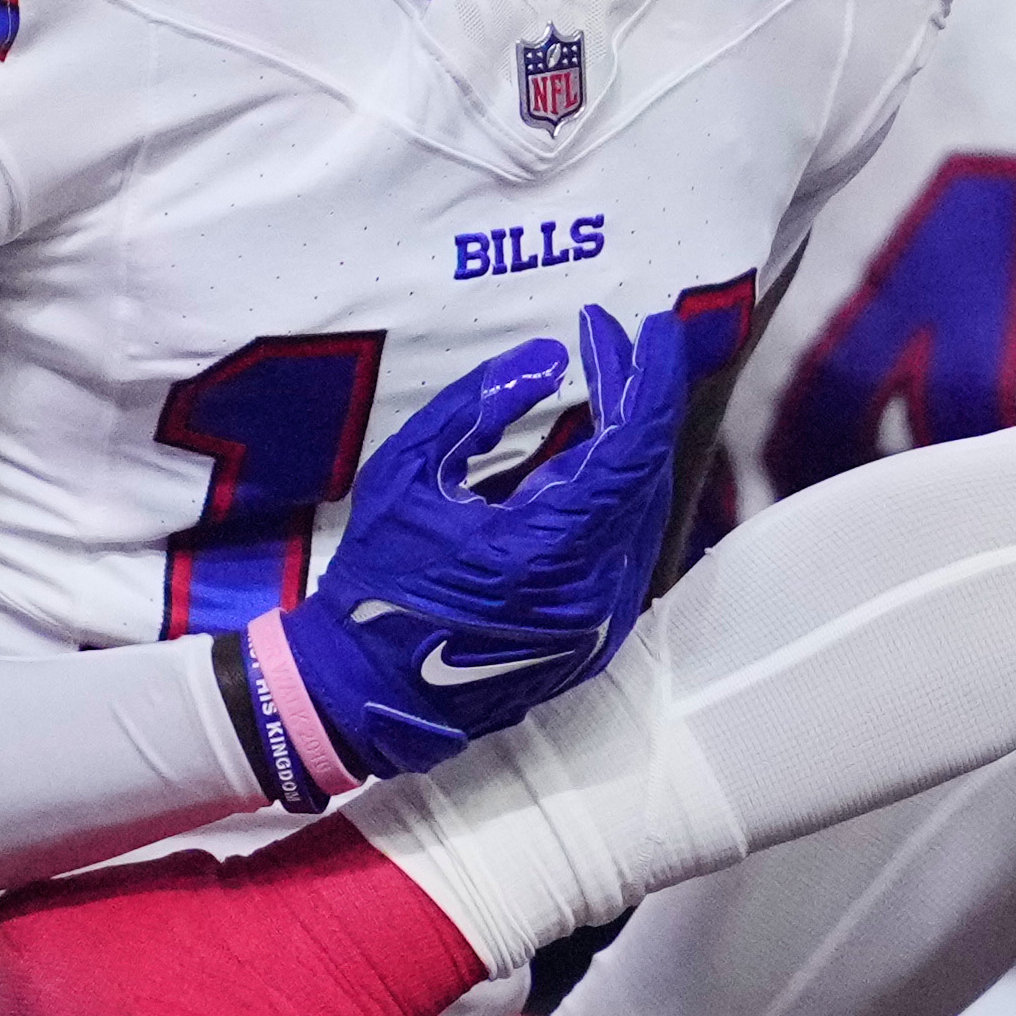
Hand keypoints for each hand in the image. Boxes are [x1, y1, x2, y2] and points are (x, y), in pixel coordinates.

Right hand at [248, 308, 694, 797]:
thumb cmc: (375, 582)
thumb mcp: (404, 476)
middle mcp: (597, 584)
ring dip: (632, 443)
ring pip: (644, 505)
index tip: (653, 325)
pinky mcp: (600, 632)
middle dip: (639, 398)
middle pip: (649, 470)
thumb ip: (474, 409)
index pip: (635, 445)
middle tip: (617, 345)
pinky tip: (593, 452)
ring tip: (609, 384)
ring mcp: (605, 615)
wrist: (362, 691)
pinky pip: (627, 542)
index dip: (649, 376)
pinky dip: (617, 490)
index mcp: (551, 548)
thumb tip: (547, 361)